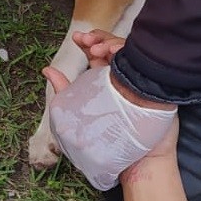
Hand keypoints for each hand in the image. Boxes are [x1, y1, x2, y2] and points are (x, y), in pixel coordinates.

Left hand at [43, 30, 175, 189]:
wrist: (140, 160)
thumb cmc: (112, 139)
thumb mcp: (81, 111)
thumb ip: (66, 90)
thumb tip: (46, 70)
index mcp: (109, 79)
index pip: (100, 54)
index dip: (90, 43)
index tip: (78, 39)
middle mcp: (126, 76)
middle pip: (114, 49)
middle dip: (100, 40)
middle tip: (87, 41)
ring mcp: (142, 79)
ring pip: (130, 52)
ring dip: (113, 44)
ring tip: (99, 49)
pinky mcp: (154, 85)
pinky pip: (145, 64)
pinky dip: (131, 54)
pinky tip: (117, 53)